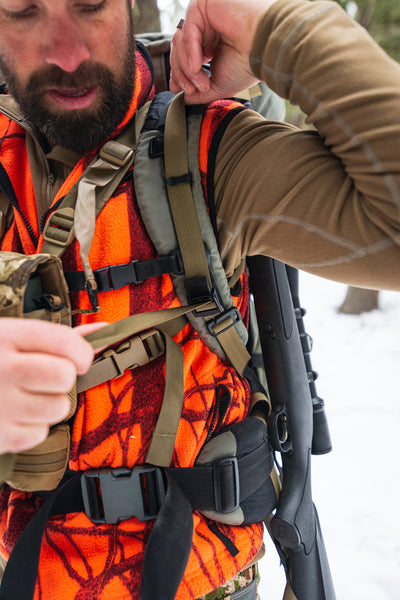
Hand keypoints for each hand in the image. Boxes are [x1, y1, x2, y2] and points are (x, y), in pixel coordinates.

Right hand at [0, 319, 101, 453]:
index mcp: (5, 337)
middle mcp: (2, 369)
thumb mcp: (9, 337)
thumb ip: (57, 337)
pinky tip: (10, 415)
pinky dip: (31, 428)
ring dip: (48, 405)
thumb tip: (103, 331)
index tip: (77, 358)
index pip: (66, 342)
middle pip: (65, 377)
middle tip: (43, 378)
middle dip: (62, 379)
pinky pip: (40, 434)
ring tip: (21, 397)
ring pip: (58, 408)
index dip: (81, 352)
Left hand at [169, 0, 277, 103]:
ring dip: (186, 66)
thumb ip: (199, 92)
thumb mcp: (219, 85)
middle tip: (192, 90)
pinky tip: (197, 67)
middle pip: (179, 49)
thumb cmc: (249, 65)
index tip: (178, 90)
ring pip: (180, 41)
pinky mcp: (203, 5)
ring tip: (202, 82)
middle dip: (182, 73)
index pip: (186, 56)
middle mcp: (207, 28)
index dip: (179, 73)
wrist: (265, 48)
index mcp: (212, 43)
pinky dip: (190, 52)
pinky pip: (187, 30)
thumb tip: (182, 100)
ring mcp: (204, 15)